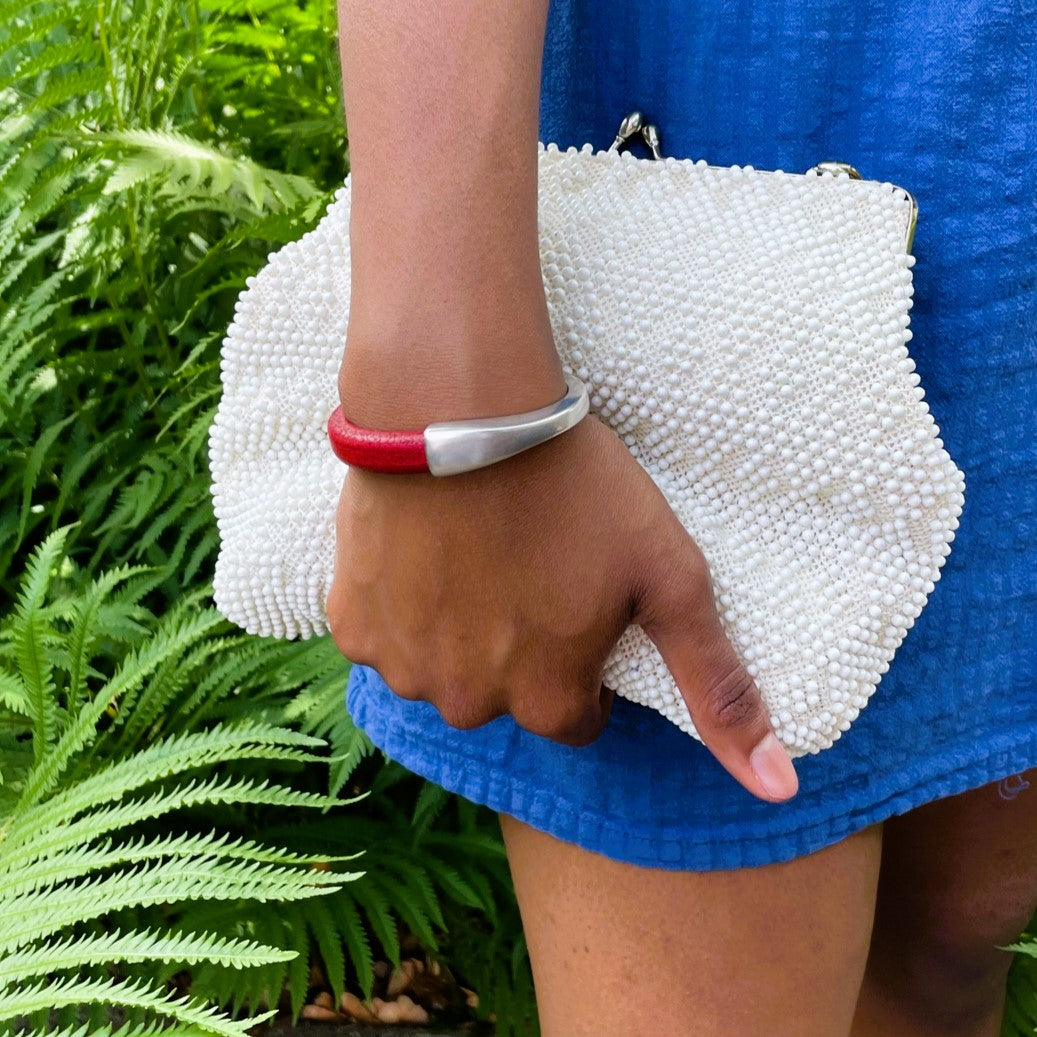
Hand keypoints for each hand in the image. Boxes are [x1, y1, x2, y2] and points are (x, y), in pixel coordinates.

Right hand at [327, 412, 797, 802]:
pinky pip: (382, 637)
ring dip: (456, 632)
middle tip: (527, 568)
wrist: (461, 408)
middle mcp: (469, 702)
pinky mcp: (351, 620)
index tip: (580, 604)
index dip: (582, 661)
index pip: (573, 717)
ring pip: (439, 671)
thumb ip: (720, 688)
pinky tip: (424, 554)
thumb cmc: (577, 490)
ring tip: (474, 556)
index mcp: (546, 701)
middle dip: (519, 650)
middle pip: (504, 695)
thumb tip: (780, 790)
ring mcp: (402, 664)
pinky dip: (402, 608)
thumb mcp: (669, 580)